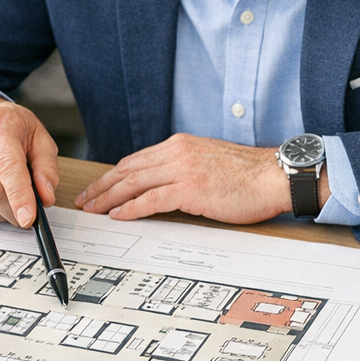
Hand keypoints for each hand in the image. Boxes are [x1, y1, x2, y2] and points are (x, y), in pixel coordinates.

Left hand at [75, 133, 329, 222]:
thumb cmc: (249, 174)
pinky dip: (130, 208)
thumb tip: (165, 184)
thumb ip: (185, 166)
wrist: (274, 176)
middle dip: (102, 186)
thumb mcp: (209, 160)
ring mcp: (182, 169)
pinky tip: (118, 216)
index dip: (113, 175)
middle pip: (127, 169)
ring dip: (108, 198)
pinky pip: (150, 199)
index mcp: (180, 144)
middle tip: (85, 200)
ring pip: (133, 183)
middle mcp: (176, 152)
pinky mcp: (190, 189)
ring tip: (92, 209)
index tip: (99, 186)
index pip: (136, 159)